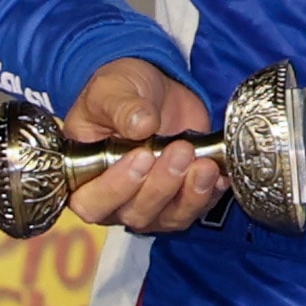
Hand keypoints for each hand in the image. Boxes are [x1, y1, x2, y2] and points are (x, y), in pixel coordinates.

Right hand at [62, 57, 227, 233]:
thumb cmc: (120, 92)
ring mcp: (151, 201)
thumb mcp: (112, 90)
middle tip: (179, 151)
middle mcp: (116, 199)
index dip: (116, 188)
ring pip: (169, 218)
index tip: (141, 157)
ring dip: (190, 194)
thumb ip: (121, 108)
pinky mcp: (182, 194)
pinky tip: (219, 173)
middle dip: (161, 185)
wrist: (154, 87)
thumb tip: (141, 124)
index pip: (92, 203)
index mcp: (86, 178)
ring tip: (204, 164)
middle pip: (136, 213)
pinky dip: (210, 193)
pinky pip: (198, 207)